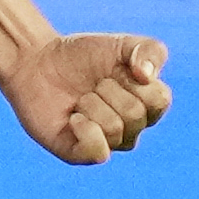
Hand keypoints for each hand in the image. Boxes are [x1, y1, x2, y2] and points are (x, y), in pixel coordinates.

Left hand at [0, 0, 171, 162]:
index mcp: (146, 104)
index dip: (135, 80)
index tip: (116, 68)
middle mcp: (131, 129)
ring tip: (79, 99)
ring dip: (91, 104)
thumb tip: (147, 77)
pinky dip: (86, 130)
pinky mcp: (79, 154)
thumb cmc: (83, 55)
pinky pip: (98, 153)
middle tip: (92, 83)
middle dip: (108, 89)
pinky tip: (73, 117)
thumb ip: (150, 51)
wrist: (38, 62)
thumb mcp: (121, 43)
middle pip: (136, 114)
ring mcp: (106, 143)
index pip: (160, 100)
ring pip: (115, 129)